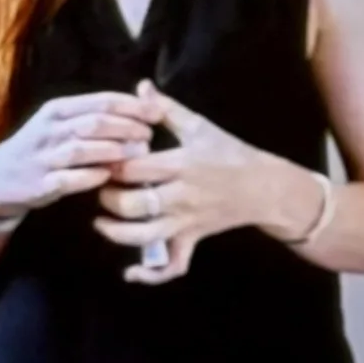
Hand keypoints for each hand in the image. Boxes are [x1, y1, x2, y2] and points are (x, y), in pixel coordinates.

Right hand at [0, 88, 155, 221]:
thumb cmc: (40, 149)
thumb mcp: (61, 123)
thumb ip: (95, 114)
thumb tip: (141, 101)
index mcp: (58, 110)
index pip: (101, 102)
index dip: (132, 106)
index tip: (157, 113)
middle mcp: (49, 130)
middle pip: (95, 123)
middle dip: (127, 128)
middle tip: (149, 136)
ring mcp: (43, 157)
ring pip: (83, 149)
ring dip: (113, 152)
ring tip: (137, 156)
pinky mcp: (40, 184)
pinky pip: (68, 179)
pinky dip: (91, 177)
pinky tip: (108, 178)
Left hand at [93, 80, 322, 283]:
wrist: (263, 187)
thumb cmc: (228, 153)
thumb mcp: (199, 127)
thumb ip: (166, 109)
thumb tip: (140, 87)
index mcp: (182, 164)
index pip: (136, 168)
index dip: (111, 165)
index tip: (100, 158)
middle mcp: (182, 196)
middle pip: (135, 205)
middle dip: (109, 199)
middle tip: (100, 188)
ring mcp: (186, 222)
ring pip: (145, 238)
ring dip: (117, 234)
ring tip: (101, 222)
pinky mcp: (191, 240)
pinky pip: (172, 266)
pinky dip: (151, 276)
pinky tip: (130, 273)